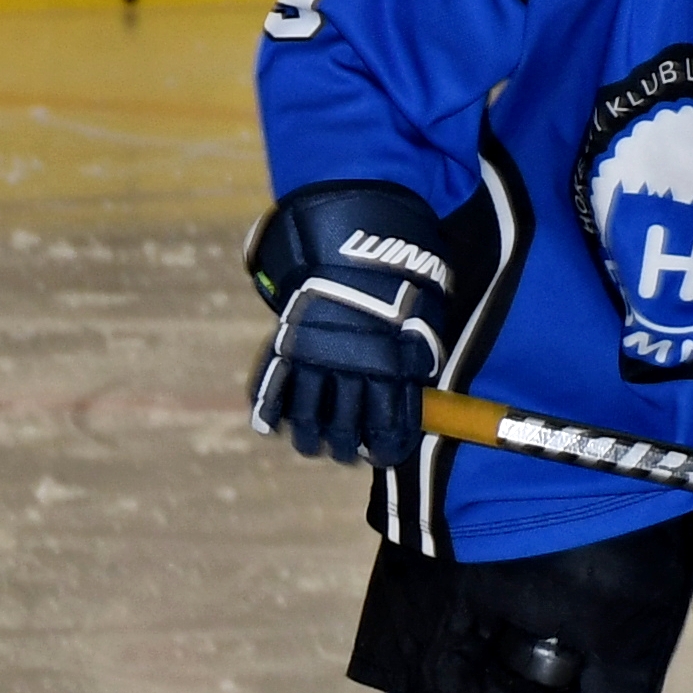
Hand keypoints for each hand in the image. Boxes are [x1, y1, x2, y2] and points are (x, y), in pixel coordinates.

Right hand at [245, 182, 455, 466]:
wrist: (353, 237)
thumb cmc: (397, 279)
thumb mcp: (423, 320)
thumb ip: (415, 359)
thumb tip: (416, 395)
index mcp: (392, 365)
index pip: (389, 423)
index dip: (384, 446)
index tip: (380, 455)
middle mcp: (353, 367)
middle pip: (346, 428)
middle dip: (344, 448)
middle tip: (343, 454)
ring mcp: (316, 357)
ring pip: (308, 416)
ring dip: (309, 438)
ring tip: (311, 445)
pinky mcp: (287, 343)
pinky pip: (273, 386)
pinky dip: (269, 410)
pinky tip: (271, 425)